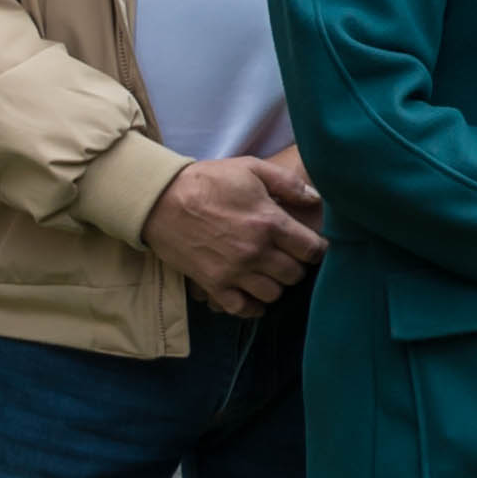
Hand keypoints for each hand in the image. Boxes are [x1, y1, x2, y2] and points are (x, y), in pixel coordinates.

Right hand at [146, 150, 327, 313]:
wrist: (159, 200)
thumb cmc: (208, 181)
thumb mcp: (251, 168)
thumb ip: (288, 183)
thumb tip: (316, 199)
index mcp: (270, 223)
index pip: (312, 250)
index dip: (316, 248)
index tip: (310, 245)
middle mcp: (255, 251)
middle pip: (295, 275)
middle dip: (296, 266)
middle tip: (287, 257)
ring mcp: (234, 271)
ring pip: (273, 294)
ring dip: (276, 285)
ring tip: (269, 272)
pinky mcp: (213, 284)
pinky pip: (243, 309)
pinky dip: (252, 306)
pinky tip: (253, 294)